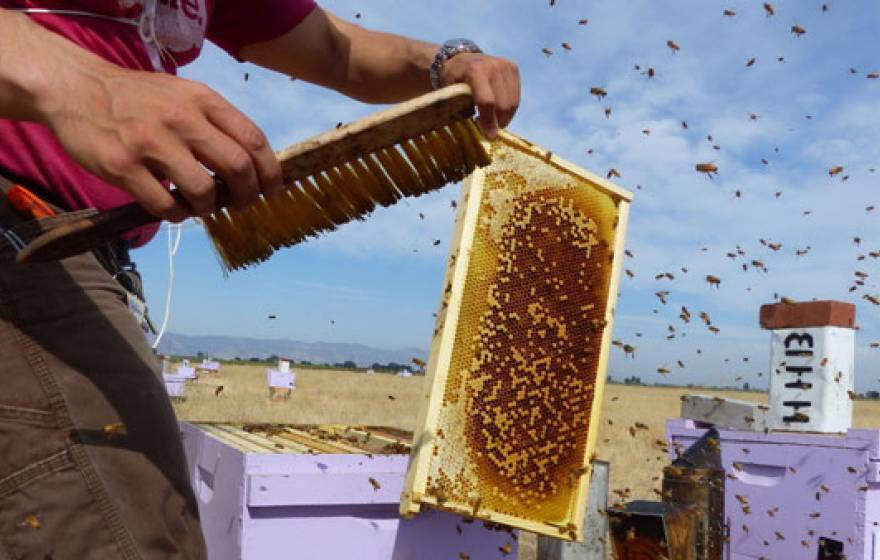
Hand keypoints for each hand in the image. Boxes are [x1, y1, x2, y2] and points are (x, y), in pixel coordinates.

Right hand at [40, 61, 281, 221]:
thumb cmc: (138, 98)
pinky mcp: (123, 166)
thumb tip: (252, 164)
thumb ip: (216, 123)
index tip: (271, 190)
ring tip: (201, 205)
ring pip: (203, 191)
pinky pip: (164, 205)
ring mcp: (151, 143)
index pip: (253, 139)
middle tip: (241, 204)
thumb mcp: (184, 95)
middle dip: (247, 194)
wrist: (77, 88)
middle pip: (237, 167)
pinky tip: (173, 208)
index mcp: (202, 100)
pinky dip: (176, 214)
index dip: (270, 172)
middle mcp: (181, 119)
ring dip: (208, 207)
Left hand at [441, 53, 519, 139]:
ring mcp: (506, 66)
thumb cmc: (452, 80)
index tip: (489, 136)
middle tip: (488, 128)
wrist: (461, 60)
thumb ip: (461, 108)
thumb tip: (477, 129)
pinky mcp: (513, 68)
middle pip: (503, 104)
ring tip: (492, 119)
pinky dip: (509, 109)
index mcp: (475, 71)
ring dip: (504, 117)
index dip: (489, 121)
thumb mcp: (449, 93)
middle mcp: (494, 65)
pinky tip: (498, 110)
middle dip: (497, 122)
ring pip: (512, 103)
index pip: (487, 102)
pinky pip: (516, 97)